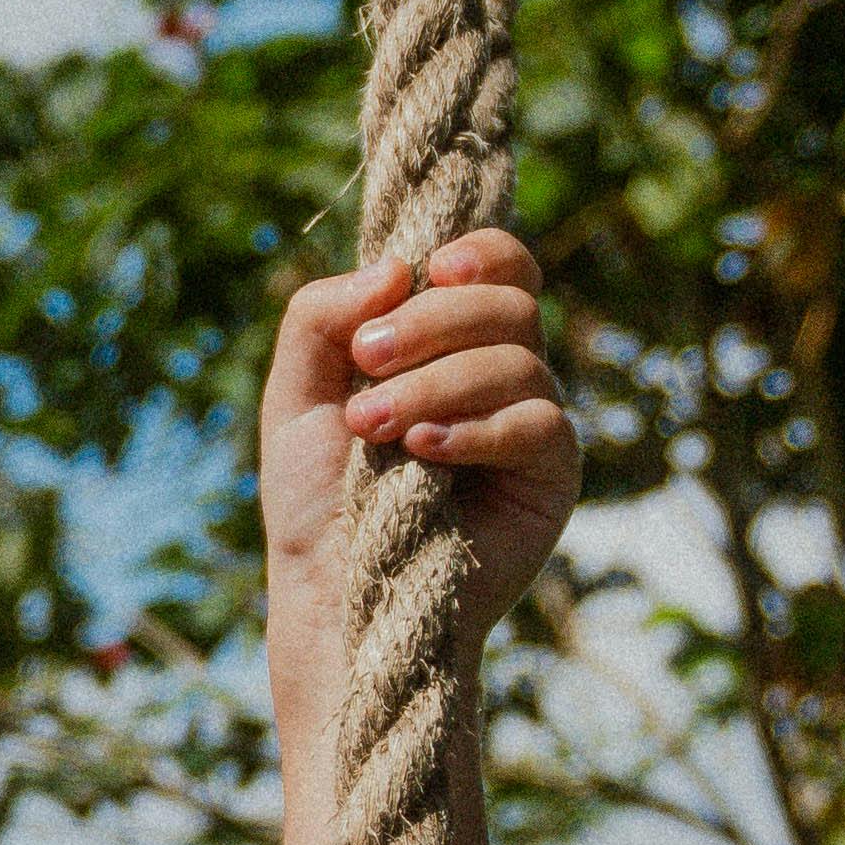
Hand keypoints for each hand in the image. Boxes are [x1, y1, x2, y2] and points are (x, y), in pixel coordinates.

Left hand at [259, 236, 578, 649]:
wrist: (331, 589)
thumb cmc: (316, 497)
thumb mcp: (295, 394)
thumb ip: (322, 316)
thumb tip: (398, 267)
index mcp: (449, 344)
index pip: (501, 269)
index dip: (481, 255)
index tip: (430, 270)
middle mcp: (500, 374)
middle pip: (510, 304)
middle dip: (432, 323)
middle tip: (367, 362)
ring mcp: (529, 424)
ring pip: (518, 361)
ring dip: (436, 383)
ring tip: (372, 427)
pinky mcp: (550, 476)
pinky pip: (538, 424)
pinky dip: (475, 429)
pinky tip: (424, 452)